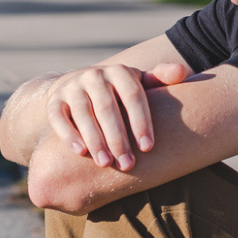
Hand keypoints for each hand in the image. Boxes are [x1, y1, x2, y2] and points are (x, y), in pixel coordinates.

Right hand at [44, 63, 191, 170]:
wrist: (77, 86)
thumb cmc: (118, 92)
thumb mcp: (138, 83)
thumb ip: (160, 78)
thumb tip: (182, 72)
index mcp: (120, 72)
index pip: (133, 96)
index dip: (141, 121)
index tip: (148, 147)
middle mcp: (94, 75)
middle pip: (107, 107)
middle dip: (118, 138)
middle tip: (127, 165)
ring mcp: (72, 87)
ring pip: (83, 113)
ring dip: (94, 139)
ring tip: (105, 164)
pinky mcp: (54, 101)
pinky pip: (58, 117)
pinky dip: (68, 134)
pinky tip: (80, 152)